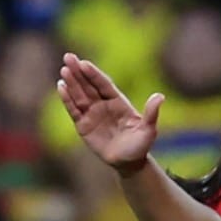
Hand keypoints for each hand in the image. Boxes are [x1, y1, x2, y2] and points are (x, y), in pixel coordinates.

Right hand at [56, 53, 162, 169]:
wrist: (128, 163)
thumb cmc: (140, 145)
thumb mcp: (148, 130)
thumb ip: (151, 113)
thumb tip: (160, 96)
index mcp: (118, 101)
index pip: (103, 84)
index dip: (94, 74)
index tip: (84, 63)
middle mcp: (103, 104)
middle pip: (88, 85)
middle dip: (78, 72)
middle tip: (68, 57)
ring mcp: (92, 113)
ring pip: (79, 94)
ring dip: (71, 82)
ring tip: (63, 70)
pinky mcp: (83, 125)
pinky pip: (73, 110)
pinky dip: (66, 99)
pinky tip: (60, 87)